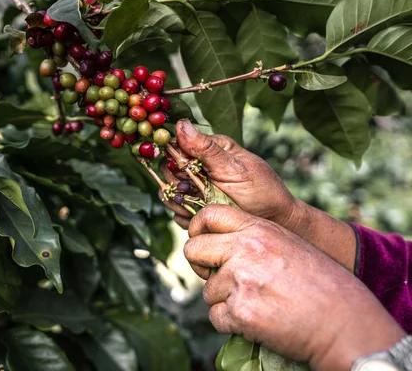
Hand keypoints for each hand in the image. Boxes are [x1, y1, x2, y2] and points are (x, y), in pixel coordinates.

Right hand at [161, 120, 357, 272]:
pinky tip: (203, 216)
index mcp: (209, 149)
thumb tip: (180, 124)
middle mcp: (199, 167)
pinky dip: (186, 216)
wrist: (275, 221)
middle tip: (199, 192)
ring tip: (205, 206)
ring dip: (182, 202)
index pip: (175, 146)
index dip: (175, 160)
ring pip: (169, 193)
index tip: (186, 172)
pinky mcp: (194, 208)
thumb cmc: (262, 191)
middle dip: (179, 184)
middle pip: (167, 171)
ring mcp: (195, 189)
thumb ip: (206, 149)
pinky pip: (176, 212)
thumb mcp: (235, 168)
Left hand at [185, 204, 404, 369]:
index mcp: (259, 229)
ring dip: (224, 300)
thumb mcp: (289, 245)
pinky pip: (215, 317)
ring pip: (207, 290)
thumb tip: (219, 244)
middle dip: (201, 266)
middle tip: (218, 277)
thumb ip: (254, 239)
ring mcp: (241, 281)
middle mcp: (246, 250)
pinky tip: (255, 321)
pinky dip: (230, 323)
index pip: (209, 215)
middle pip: (194, 250)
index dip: (198, 229)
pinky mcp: (240, 312)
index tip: (200, 242)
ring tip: (257, 303)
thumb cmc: (323, 285)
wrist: (345, 324)